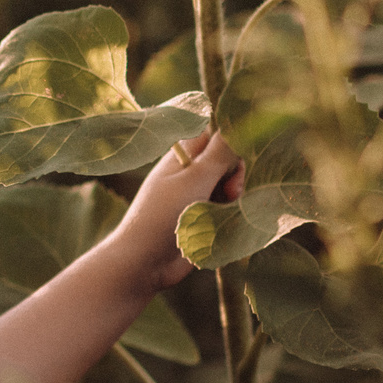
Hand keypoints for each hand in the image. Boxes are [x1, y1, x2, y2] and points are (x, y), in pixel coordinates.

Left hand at [113, 130, 243, 291]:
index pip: (215, 135)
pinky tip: (227, 224)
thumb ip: (220, 153)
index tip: (237, 160)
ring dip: (234, 198)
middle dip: (235, 176)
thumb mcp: (195, 179)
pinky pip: (225, 209)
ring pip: (229, 187)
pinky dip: (229, 214)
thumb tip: (239, 121)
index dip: (231, 144)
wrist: (143, 261)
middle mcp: (188, 172)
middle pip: (226, 162)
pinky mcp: (200, 219)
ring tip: (223, 212)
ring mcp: (194, 196)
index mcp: (182, 155)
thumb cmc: (163, 214)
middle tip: (231, 193)